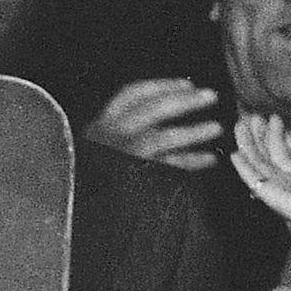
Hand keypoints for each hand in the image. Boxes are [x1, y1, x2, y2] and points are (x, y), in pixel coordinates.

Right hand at [84, 76, 225, 169]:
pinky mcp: (133, 179)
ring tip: (217, 127)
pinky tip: (211, 159)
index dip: (162, 86)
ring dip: (193, 132)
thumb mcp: (102, 143)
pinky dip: (192, 161)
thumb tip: (175, 103)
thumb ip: (127, 126)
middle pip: (152, 110)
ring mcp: (122, 157)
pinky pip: (169, 167)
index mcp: (101, 124)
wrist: (73, 205)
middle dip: (184, 101)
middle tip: (212, 96)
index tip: (188, 84)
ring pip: (163, 138)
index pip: (131, 94)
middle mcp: (110, 136)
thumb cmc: (94, 172)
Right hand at [230, 113, 290, 290]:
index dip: (276, 138)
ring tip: (241, 122)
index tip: (272, 118)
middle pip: (268, 158)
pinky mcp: (276, 197)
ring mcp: (281, 192)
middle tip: (249, 115)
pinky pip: (257, 179)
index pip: (284, 158)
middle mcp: (289, 187)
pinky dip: (245, 166)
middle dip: (258, 136)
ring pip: (259, 164)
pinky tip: (235, 154)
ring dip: (249, 143)